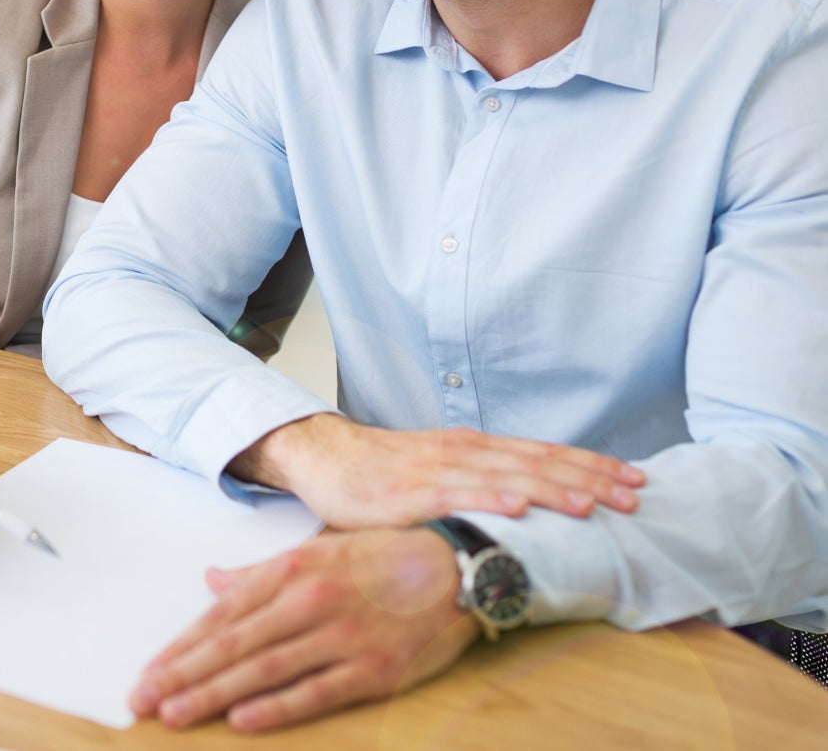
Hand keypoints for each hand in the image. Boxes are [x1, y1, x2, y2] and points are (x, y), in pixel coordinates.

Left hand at [131, 528, 475, 731]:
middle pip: (232, 644)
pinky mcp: (372, 667)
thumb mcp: (316, 549)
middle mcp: (308, 600)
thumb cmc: (383, 556)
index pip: (222, 615)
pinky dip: (276, 706)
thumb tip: (213, 581)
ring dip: (212, 693)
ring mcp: (340, 634)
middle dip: (181, 674)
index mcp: (291, 569)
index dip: (181, 646)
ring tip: (173, 713)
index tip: (148, 671)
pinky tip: (242, 719)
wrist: (459, 564)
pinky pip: (315, 690)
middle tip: (140, 701)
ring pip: (262, 668)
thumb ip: (261, 571)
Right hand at [232, 413, 644, 527]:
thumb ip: (479, 488)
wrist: (322, 457)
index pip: (543, 454)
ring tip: (594, 504)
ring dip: (552, 488)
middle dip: (590, 478)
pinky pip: (456, 494)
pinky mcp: (409, 492)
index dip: (590, 465)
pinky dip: (490, 497)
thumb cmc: (380, 474)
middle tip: (636, 494)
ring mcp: (437, 470)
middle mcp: (463, 452)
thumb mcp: (438, 475)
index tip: (634, 478)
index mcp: (474, 448)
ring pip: (506, 476)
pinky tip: (519, 506)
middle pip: (537, 462)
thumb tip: (530, 511)